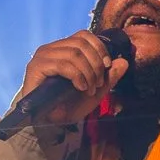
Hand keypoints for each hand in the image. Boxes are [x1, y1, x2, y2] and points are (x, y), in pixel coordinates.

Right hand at [12, 31, 130, 152]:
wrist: (49, 124)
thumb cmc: (69, 106)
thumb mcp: (94, 91)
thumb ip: (109, 77)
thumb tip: (124, 61)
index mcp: (62, 49)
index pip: (83, 36)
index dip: (99, 47)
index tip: (108, 65)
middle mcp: (50, 49)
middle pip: (80, 44)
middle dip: (96, 64)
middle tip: (98, 83)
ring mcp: (42, 57)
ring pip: (74, 54)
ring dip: (88, 72)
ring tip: (89, 89)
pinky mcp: (36, 68)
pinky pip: (63, 65)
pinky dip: (77, 76)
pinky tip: (80, 88)